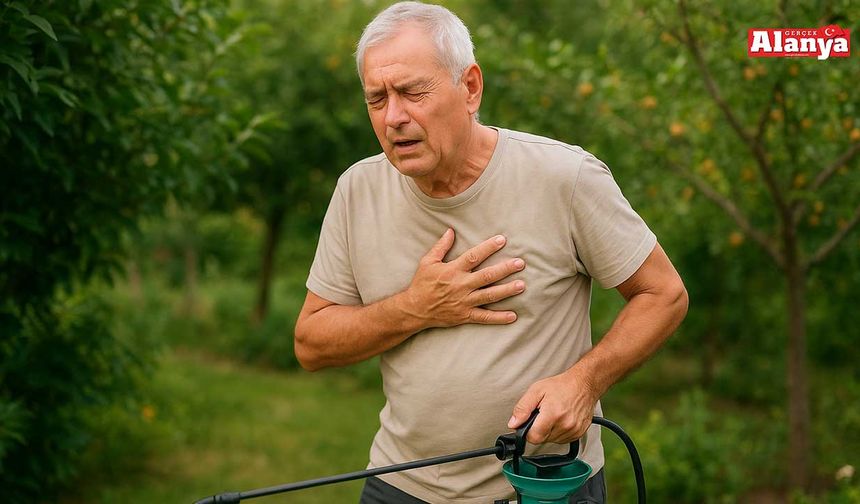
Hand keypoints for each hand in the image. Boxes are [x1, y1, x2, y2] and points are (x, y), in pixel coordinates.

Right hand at [403, 228, 525, 327]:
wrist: (414, 309)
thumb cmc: (421, 284)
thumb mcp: (427, 262)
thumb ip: (440, 246)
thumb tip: (450, 231)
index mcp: (453, 270)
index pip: (474, 256)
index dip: (488, 247)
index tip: (502, 240)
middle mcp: (461, 285)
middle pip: (487, 276)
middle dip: (504, 269)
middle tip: (520, 263)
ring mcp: (464, 302)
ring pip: (489, 296)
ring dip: (506, 290)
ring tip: (521, 285)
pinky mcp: (465, 315)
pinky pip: (484, 317)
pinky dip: (498, 318)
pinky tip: (513, 316)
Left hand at [507, 367, 598, 444]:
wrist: (584, 384)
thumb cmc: (562, 386)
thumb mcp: (536, 390)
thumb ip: (522, 408)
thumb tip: (513, 424)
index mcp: (553, 414)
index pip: (533, 437)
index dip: (527, 431)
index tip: (528, 423)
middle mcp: (565, 425)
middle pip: (542, 439)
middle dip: (538, 429)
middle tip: (542, 415)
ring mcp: (574, 430)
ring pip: (552, 440)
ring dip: (548, 431)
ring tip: (552, 415)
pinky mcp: (579, 433)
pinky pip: (562, 440)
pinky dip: (558, 432)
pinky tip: (560, 419)